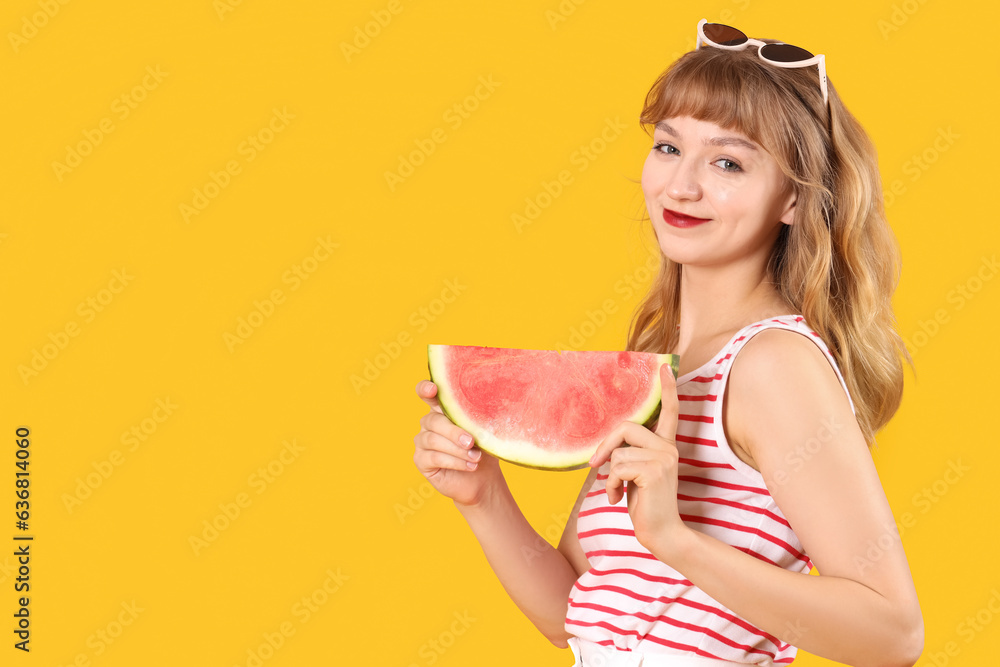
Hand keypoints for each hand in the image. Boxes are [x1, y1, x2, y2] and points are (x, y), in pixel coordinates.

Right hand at [413, 380, 502, 507]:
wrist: (482, 478)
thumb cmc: (482, 449)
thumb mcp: (483, 431)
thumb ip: (478, 417)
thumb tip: (489, 405)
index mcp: (442, 410)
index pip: (427, 394)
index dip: (425, 389)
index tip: (432, 389)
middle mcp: (429, 423)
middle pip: (433, 420)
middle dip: (453, 431)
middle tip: (471, 441)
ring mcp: (422, 442)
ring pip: (433, 440)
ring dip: (457, 450)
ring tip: (476, 457)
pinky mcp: (421, 460)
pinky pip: (433, 457)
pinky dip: (454, 461)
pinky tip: (470, 466)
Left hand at [588, 364, 688, 554]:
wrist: (661, 534)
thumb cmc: (645, 505)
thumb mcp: (635, 474)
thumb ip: (627, 455)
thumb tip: (604, 448)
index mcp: (666, 446)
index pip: (670, 412)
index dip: (667, 390)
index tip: (664, 367)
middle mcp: (668, 448)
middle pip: (626, 428)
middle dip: (605, 446)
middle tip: (596, 465)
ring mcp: (664, 458)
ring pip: (618, 452)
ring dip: (608, 475)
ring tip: (617, 491)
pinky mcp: (654, 471)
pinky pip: (617, 468)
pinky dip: (610, 485)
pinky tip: (617, 499)